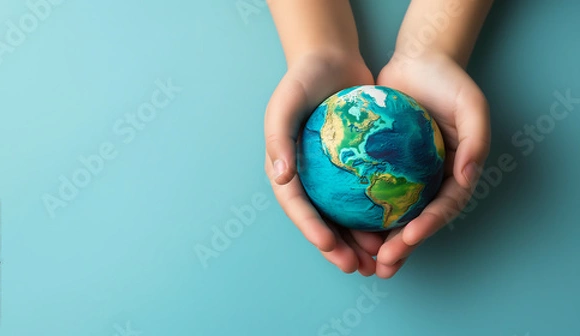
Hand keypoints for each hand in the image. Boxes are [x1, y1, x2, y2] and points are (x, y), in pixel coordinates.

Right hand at [264, 50, 384, 275]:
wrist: (330, 60)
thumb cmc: (302, 80)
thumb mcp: (284, 103)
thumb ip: (278, 138)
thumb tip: (279, 176)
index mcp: (286, 169)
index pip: (297, 207)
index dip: (312, 230)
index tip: (330, 247)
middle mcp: (307, 178)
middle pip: (322, 220)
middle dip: (339, 249)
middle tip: (359, 266)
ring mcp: (331, 176)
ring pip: (345, 216)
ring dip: (360, 240)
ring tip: (380, 258)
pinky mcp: (354, 168)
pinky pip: (366, 196)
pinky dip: (378, 214)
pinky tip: (395, 227)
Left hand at [371, 52, 490, 277]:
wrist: (417, 61)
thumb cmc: (448, 81)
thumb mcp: (472, 105)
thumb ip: (476, 140)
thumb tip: (467, 178)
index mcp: (455, 173)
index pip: (444, 207)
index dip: (428, 226)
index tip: (408, 239)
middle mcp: (431, 180)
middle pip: (417, 221)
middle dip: (402, 247)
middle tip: (383, 266)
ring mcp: (406, 176)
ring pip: (392, 215)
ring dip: (380, 240)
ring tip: (362, 261)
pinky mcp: (382, 167)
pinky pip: (371, 192)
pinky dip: (361, 212)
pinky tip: (344, 226)